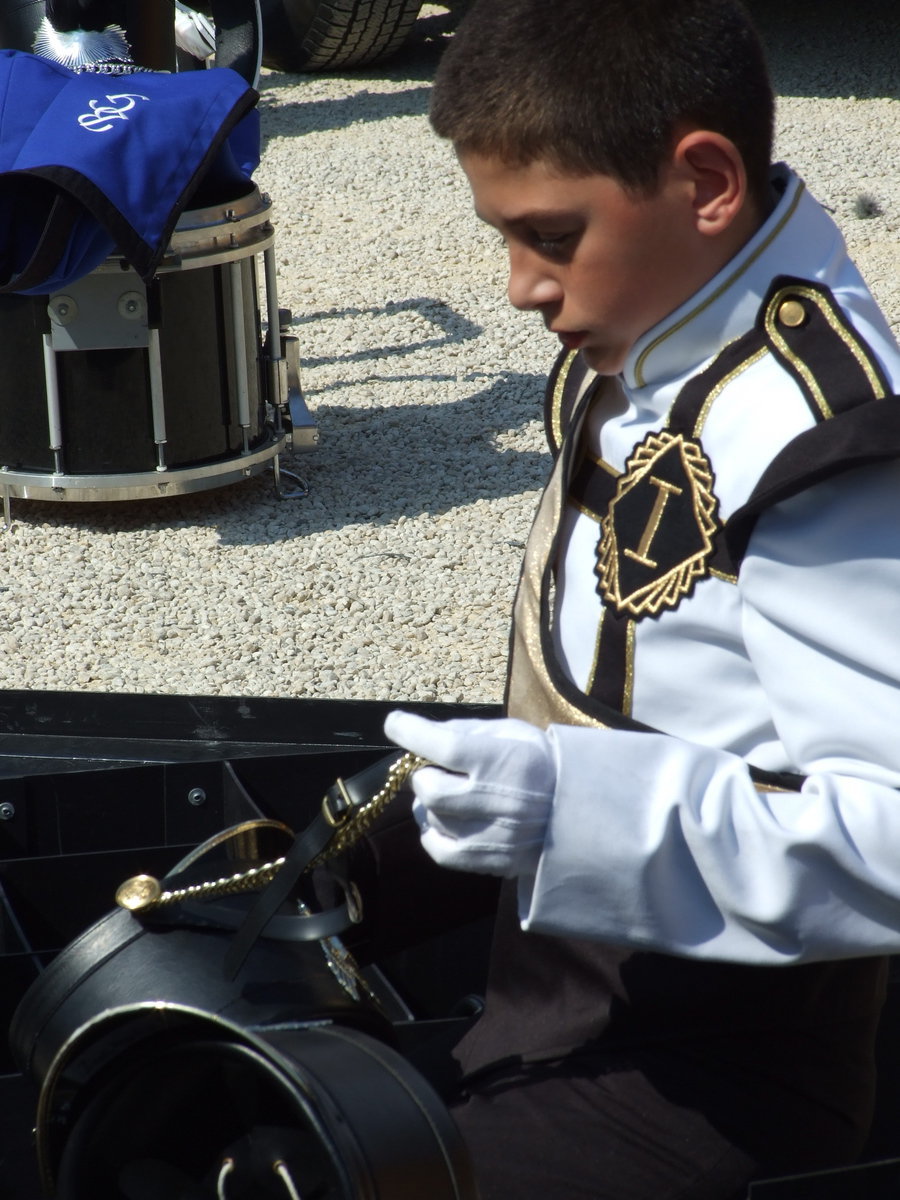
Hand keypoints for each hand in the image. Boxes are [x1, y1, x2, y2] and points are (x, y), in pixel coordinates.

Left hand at [384, 710, 556, 877]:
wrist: (580, 814)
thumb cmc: (543, 765)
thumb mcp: (515, 733)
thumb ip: (469, 731)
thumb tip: (426, 733)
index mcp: (505, 761)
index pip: (447, 746)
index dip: (412, 733)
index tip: (395, 724)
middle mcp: (497, 801)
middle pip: (431, 789)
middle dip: (423, 775)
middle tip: (432, 768)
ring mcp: (492, 836)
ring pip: (432, 818)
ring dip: (428, 802)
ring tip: (444, 791)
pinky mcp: (488, 861)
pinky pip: (439, 850)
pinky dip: (431, 831)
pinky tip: (441, 818)